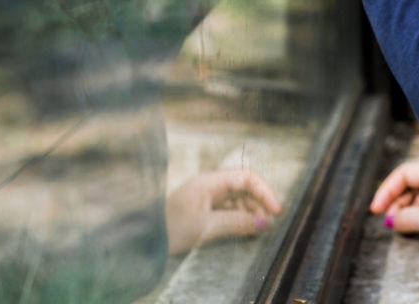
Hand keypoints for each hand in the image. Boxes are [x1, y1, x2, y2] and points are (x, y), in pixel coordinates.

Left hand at [165, 168, 282, 255]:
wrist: (142, 242)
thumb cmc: (169, 229)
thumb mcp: (206, 226)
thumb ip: (237, 222)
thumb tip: (266, 222)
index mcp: (210, 181)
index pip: (246, 177)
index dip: (265, 192)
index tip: (276, 211)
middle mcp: (209, 186)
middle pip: (244, 187)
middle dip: (259, 203)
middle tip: (268, 223)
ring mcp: (205, 198)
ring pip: (237, 200)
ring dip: (250, 212)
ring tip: (257, 230)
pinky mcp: (202, 211)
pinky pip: (228, 211)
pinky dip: (239, 219)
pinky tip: (244, 231)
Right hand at [369, 161, 418, 241]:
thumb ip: (411, 219)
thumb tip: (390, 220)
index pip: (405, 174)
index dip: (387, 190)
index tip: (376, 209)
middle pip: (410, 185)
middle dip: (396, 203)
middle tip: (390, 223)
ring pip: (418, 197)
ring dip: (407, 211)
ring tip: (404, 226)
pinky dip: (418, 215)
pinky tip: (416, 227)